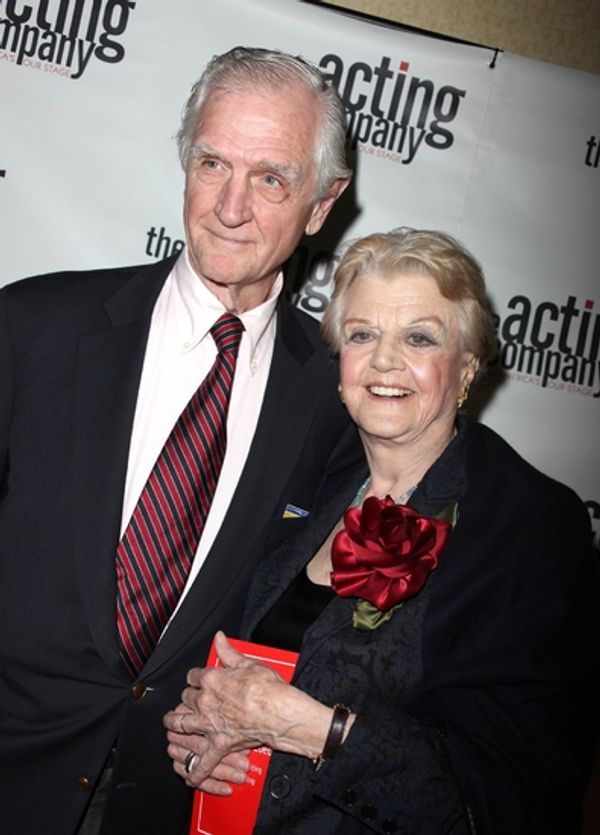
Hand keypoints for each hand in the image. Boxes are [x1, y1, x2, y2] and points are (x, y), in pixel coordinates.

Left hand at [163, 631, 333, 783]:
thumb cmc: (267, 688)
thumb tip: (219, 638)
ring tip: (171, 723)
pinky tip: (190, 776)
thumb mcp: (248, 663)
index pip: (194, 676)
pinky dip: (196, 770)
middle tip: (189, 699)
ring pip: (182, 724)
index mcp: (211, 679)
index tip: (199, 679)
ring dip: (174, 724)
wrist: (279, 712)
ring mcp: (209, 724)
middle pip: (186, 698)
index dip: (196, 677)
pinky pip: (204, 761)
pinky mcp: (219, 743)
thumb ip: (229, 652)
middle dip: (187, 698)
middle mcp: (205, 701)